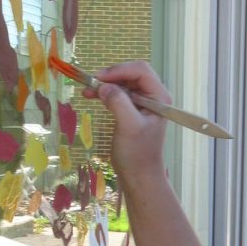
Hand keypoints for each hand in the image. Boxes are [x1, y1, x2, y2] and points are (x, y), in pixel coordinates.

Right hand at [90, 61, 170, 187]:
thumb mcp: (129, 126)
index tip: (98, 78)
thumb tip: (103, 86)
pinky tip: (90, 95)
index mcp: (159, 97)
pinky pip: (118, 94)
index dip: (119, 70)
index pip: (141, 71)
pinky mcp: (131, 110)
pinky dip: (104, 93)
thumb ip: (118, 103)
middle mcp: (153, 96)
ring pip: (122, 83)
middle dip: (111, 76)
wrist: (138, 175)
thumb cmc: (137, 153)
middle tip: (91, 82)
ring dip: (105, 84)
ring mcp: (142, 103)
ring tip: (86, 90)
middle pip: (131, 74)